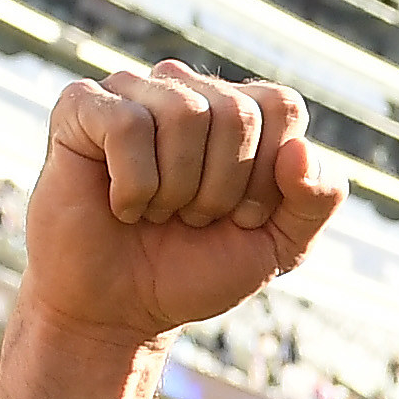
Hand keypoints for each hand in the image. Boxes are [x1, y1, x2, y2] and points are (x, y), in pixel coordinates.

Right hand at [22, 62, 345, 346]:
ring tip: (156, 211)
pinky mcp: (81, 106)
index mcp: (240, 109)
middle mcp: (187, 88)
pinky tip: (121, 205)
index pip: (282, 106)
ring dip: (176, 189)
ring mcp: (132, 91)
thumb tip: (300, 151)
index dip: (268, 175)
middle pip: (237, 112)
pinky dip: (133, 185)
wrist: (121, 309)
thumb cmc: (196, 269)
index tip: (243, 216)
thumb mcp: (280, 245)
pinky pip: (126, 124)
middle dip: (222, 188)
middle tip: (191, 218)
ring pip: (185, 113)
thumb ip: (317, 200)